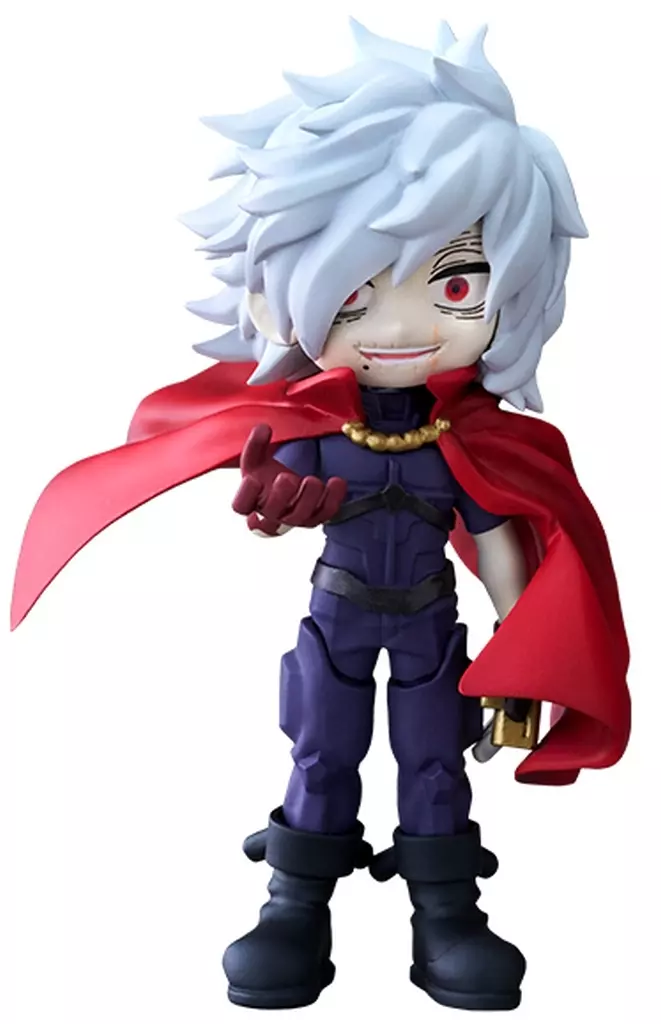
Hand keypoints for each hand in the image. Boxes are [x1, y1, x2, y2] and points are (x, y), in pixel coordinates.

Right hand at [232, 424, 346, 532]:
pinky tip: (337, 482)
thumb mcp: (257, 458)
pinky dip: (333, 499)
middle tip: (287, 477)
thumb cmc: (267, 475)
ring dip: (308, 498)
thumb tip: (262, 428)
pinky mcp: (315, 517)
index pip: (241, 506)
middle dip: (281, 496)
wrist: (286, 488)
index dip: (246, 495)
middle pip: (272, 513)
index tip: (253, 479)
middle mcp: (271, 514)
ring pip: (301, 517)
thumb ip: (256, 443)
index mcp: (251, 500)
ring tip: (312, 480)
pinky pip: (325, 514)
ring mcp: (294, 518)